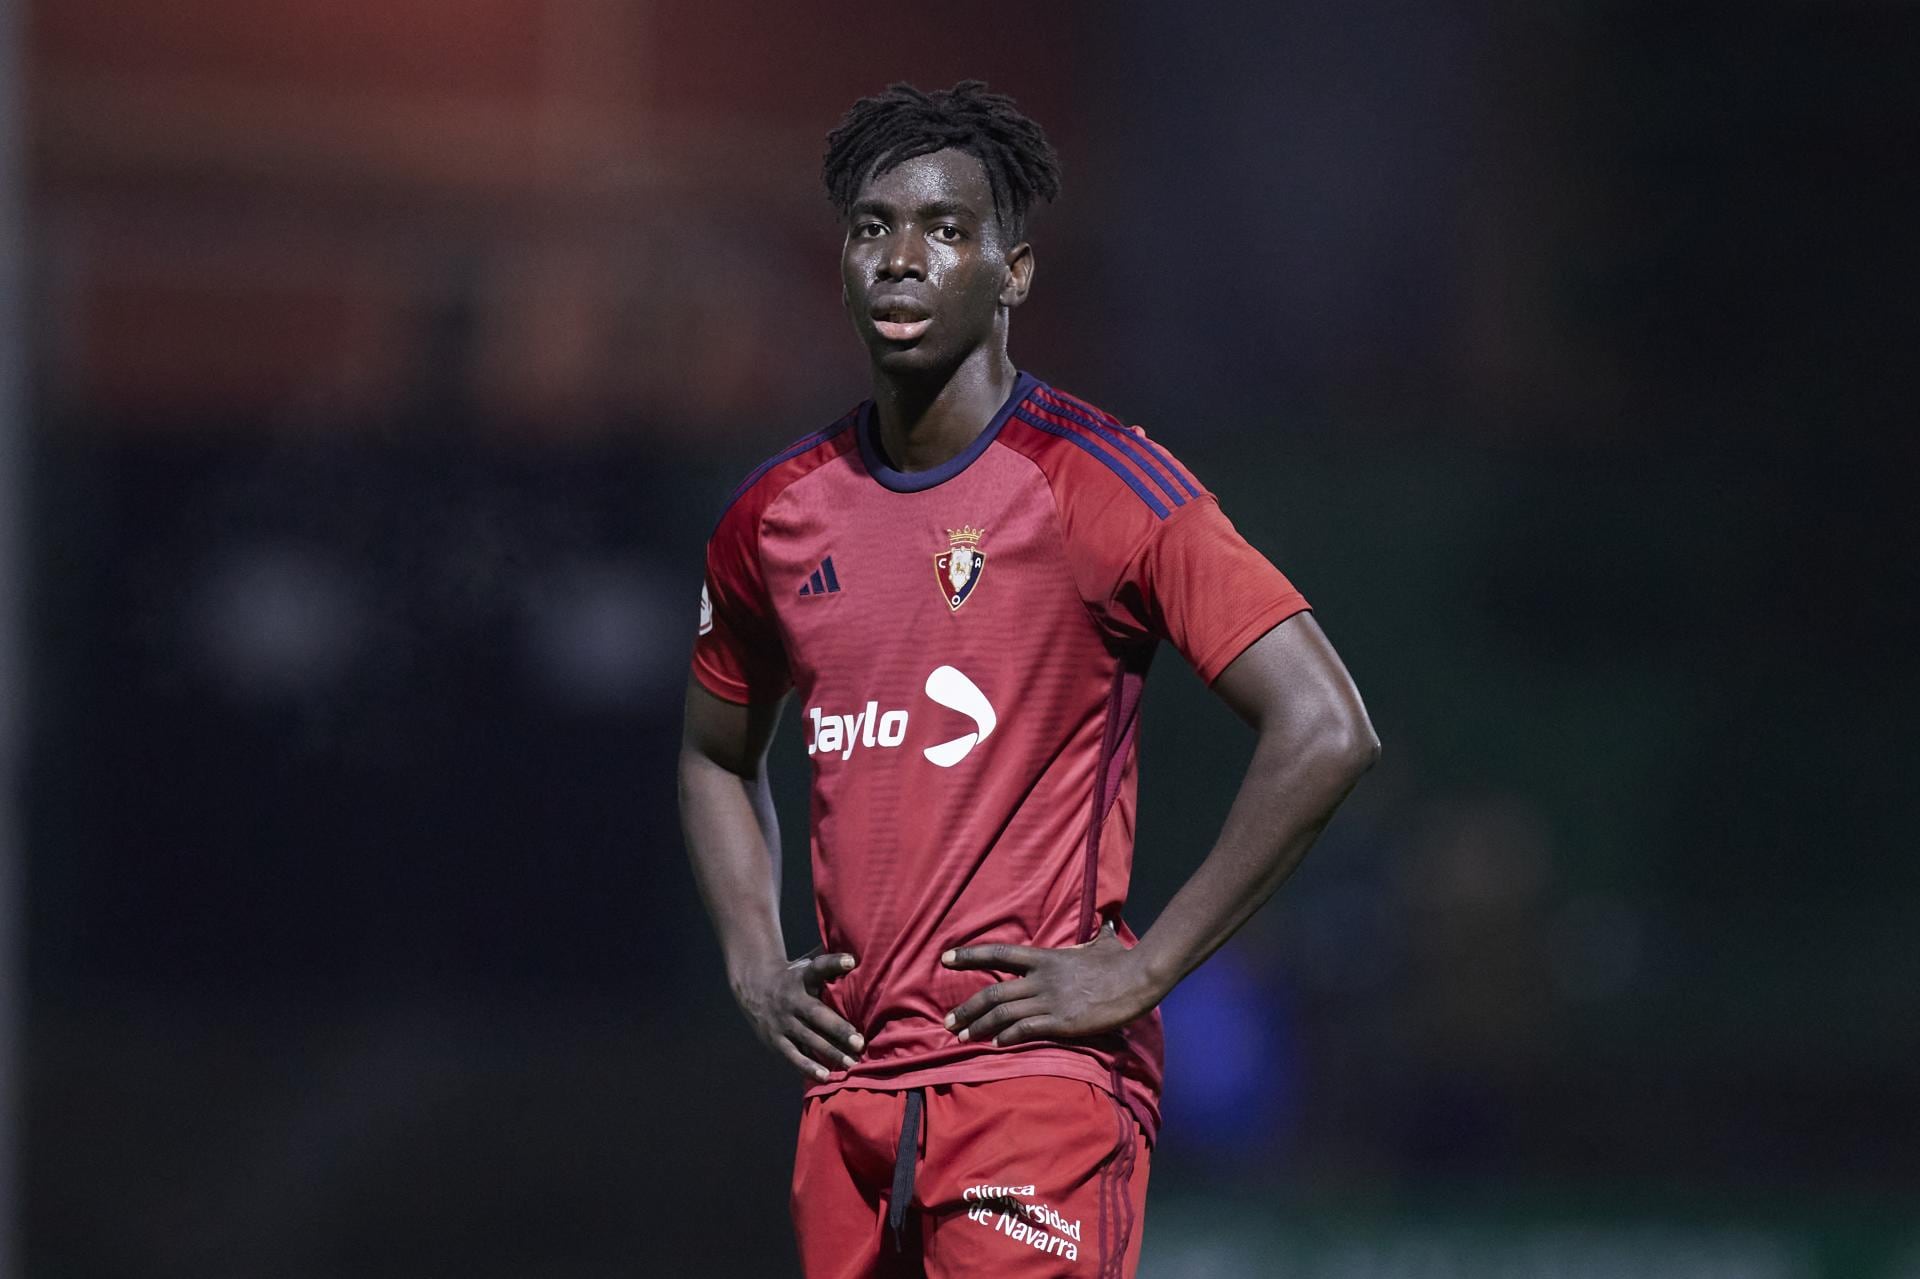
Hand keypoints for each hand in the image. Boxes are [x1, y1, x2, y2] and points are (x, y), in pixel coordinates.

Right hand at [731, 951, 864, 1081]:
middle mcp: (792, 999)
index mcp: (802, 977)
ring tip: (851, 1063)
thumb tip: (860, 954)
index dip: (834, 962)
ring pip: (808, 1039)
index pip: (819, 967)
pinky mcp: (775, 1039)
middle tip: (859, 1042)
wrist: (753, 987)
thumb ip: (829, 962)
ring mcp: (783, 1021)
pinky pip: (793, 1055)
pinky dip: (808, 1067)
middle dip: (838, 1029)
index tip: (851, 961)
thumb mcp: (806, 963)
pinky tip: (825, 1076)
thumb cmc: (793, 976)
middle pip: (817, 1014)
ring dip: (830, 1052)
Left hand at [941, 922, 1163, 1047]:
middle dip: (967, 1008)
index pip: (999, 953)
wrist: (1137, 979)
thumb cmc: (1121, 961)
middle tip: (948, 1021)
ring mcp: (1049, 1001)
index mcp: (1045, 958)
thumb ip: (1098, 935)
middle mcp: (1041, 979)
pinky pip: (1025, 1030)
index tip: (945, 958)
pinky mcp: (1061, 1022)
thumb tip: (1106, 922)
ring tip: (962, 1038)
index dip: (970, 955)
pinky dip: (1007, 1037)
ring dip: (980, 1028)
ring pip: (1003, 1014)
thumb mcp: (1104, 945)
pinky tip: (996, 1045)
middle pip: (993, 992)